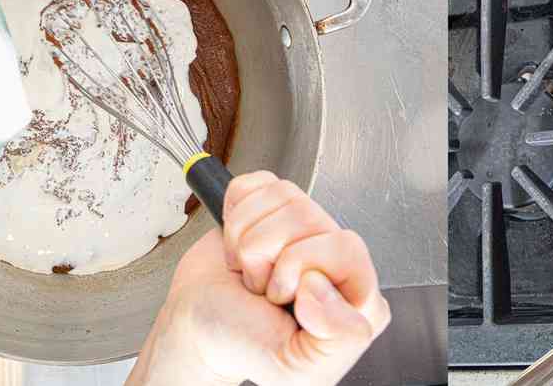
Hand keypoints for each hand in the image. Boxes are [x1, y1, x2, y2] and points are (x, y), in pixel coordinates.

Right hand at [127, 172, 389, 385]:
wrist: (197, 330)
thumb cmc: (244, 347)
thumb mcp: (296, 369)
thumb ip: (337, 338)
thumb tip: (323, 285)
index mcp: (355, 292)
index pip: (346, 247)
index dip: (300, 267)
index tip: (282, 298)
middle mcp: (334, 254)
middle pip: (306, 216)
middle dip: (267, 257)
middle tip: (263, 290)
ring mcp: (303, 225)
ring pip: (280, 196)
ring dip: (246, 241)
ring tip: (250, 272)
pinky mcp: (270, 205)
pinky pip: (254, 185)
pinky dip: (233, 216)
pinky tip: (239, 248)